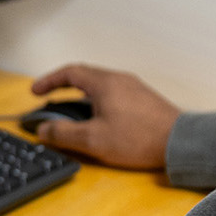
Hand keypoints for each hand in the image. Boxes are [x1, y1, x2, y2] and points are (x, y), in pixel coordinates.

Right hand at [29, 63, 180, 169]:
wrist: (179, 143)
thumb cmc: (140, 139)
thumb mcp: (93, 140)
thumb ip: (64, 134)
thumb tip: (43, 130)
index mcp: (104, 83)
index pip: (69, 72)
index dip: (49, 81)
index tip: (36, 91)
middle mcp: (120, 80)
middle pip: (84, 77)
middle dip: (63, 89)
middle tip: (50, 102)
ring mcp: (133, 88)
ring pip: (99, 87)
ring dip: (81, 98)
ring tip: (72, 116)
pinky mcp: (143, 100)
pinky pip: (114, 95)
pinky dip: (98, 103)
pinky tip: (99, 122)